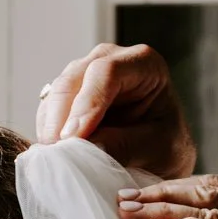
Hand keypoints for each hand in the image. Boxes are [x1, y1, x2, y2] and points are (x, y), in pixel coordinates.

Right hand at [37, 43, 196, 179]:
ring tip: (55, 158)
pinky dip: (48, 131)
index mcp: (144, 63)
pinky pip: (49, 110)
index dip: (87, 103)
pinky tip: (54, 154)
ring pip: (56, 93)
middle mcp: (110, 60)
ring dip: (51, 126)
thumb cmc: (168, 146)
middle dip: (61, 117)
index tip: (74, 137)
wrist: (161, 155)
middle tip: (57, 152)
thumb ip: (127, 146)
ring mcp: (86, 75)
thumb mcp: (159, 150)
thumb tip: (86, 147)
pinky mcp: (70, 96)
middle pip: (74, 78)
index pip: (107, 72)